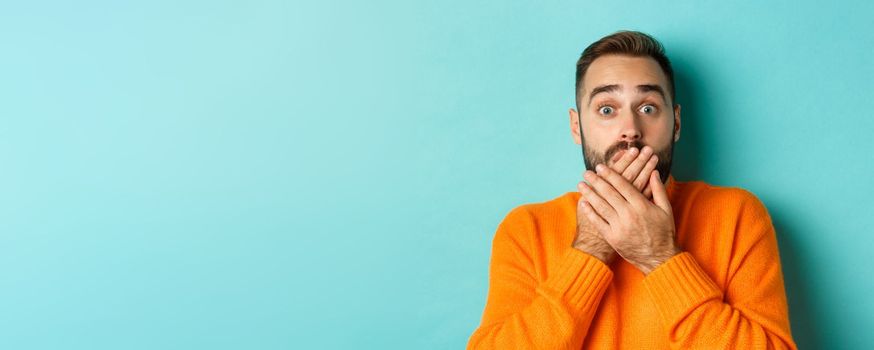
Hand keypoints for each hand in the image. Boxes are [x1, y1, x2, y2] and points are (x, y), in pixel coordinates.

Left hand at [573, 147, 659, 263]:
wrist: (658, 258)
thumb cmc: (664, 232)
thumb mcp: (666, 210)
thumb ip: (659, 190)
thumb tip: (654, 172)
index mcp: (642, 205)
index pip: (622, 185)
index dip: (610, 175)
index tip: (600, 167)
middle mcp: (629, 214)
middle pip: (609, 193)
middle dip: (596, 181)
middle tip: (587, 172)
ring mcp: (619, 226)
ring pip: (601, 206)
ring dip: (589, 194)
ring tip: (581, 184)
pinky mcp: (612, 238)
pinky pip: (598, 222)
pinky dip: (589, 212)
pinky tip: (582, 203)